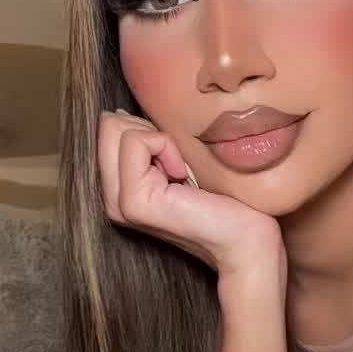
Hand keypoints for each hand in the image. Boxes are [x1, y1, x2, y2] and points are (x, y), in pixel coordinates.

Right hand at [98, 111, 284, 279]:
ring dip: (160, 140)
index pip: (108, 126)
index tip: (176, 158)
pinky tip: (184, 176)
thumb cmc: (221, 194)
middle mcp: (111, 198)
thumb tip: (118, 115)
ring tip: (181, 173)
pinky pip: (137, 142)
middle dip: (149, 131)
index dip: (148, 129)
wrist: (244, 236)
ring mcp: (118, 203)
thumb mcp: (174, 159)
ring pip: (117, 130)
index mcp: (117, 188)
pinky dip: (166, 147)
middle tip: (178, 165)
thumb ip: (145, 142)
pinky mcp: (133, 202)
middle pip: (109, 126)